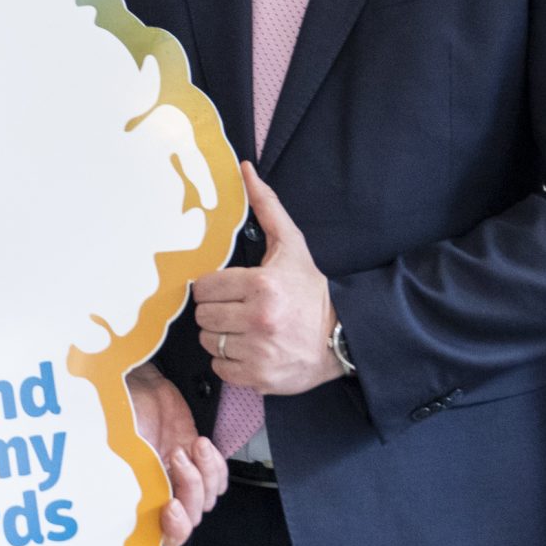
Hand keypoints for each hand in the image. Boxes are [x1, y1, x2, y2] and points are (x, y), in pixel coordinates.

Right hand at [128, 363, 229, 545]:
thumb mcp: (116, 450)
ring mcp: (181, 479)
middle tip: (178, 459)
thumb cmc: (118, 415)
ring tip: (188, 446)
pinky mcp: (196, 460)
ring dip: (203, 474)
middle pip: (190, 518)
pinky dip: (215, 465)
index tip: (169, 505)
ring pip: (207, 498)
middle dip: (191, 493)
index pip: (163, 537)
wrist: (136, 385)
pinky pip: (218, 477)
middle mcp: (161, 494)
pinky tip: (201, 446)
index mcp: (138, 500)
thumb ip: (127, 481)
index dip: (172, 531)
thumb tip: (128, 504)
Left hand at [194, 165, 339, 399]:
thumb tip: (245, 169)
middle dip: (216, 311)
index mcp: (262, 285)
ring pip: (208, 342)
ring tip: (243, 329)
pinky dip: (229, 362)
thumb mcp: (291, 246)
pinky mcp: (260, 377)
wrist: (342, 336)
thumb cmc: (310, 291)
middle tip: (236, 309)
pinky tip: (248, 349)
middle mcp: (259, 319)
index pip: (204, 287)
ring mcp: (259, 351)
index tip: (227, 289)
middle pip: (203, 316)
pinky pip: (220, 368)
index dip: (212, 288)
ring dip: (221, 336)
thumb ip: (266, 207)